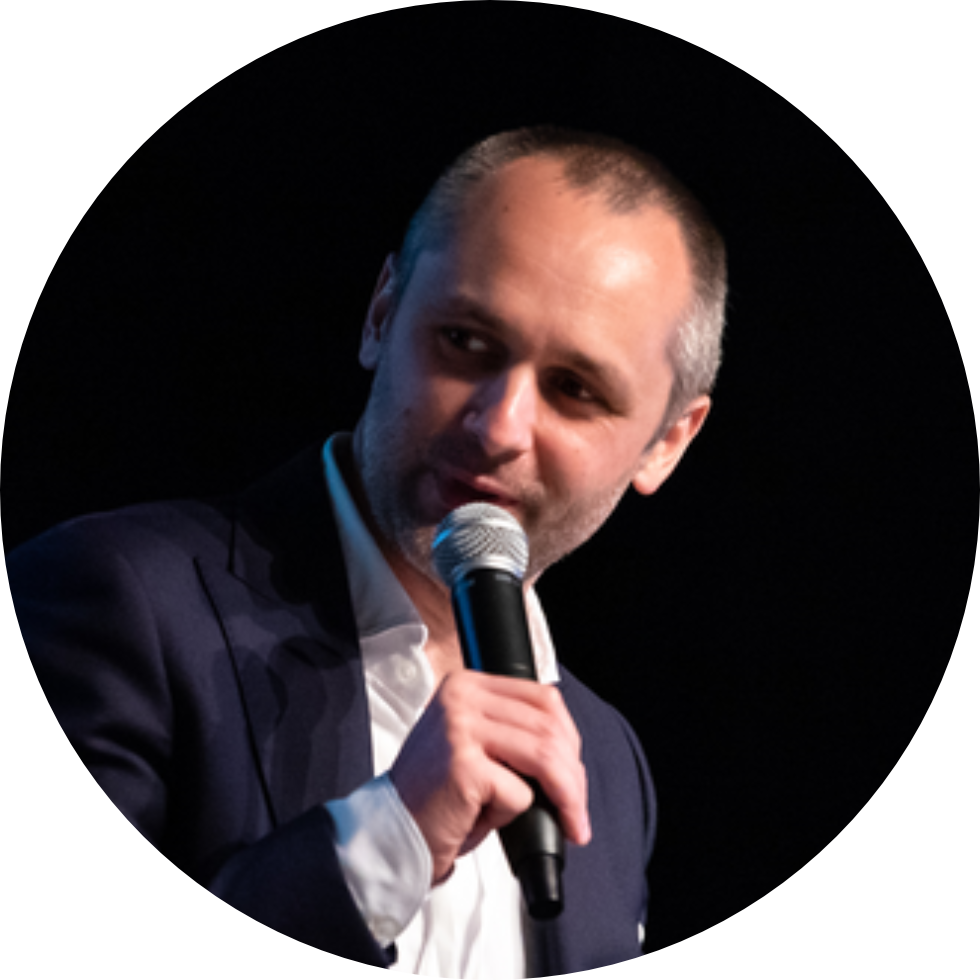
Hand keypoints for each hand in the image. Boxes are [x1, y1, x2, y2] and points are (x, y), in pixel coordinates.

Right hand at [389, 670, 590, 884]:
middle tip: (576, 811)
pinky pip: (520, 792)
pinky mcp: (463, 765)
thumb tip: (569, 751)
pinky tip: (488, 819)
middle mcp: (461, 697)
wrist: (392, 830)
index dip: (569, 738)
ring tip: (569, 823)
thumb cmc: (435, 796)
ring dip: (566, 798)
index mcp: (466, 684)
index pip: (542, 698)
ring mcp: (460, 727)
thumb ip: (510, 731)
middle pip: (549, 728)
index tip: (574, 773)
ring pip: (544, 757)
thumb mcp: (472, 744)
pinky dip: (515, 814)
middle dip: (574, 775)